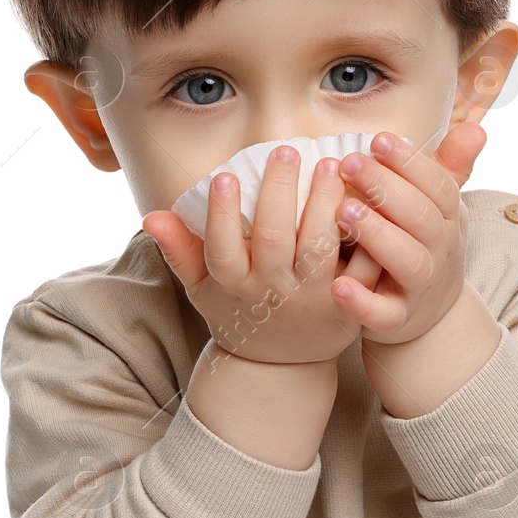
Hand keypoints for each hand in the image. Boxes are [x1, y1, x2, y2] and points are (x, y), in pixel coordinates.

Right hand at [142, 146, 385, 364]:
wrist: (282, 366)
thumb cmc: (239, 312)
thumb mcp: (202, 288)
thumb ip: (179, 251)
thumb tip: (151, 217)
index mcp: (234, 286)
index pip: (221, 249)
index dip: (222, 214)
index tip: (224, 176)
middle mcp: (273, 293)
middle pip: (274, 239)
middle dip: (279, 192)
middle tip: (285, 151)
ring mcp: (313, 299)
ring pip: (319, 247)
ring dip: (325, 203)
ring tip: (330, 165)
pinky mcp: (349, 304)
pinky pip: (361, 267)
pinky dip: (366, 236)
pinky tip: (366, 200)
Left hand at [331, 122, 488, 345]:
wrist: (432, 319)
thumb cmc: (424, 248)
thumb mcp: (441, 210)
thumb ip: (448, 169)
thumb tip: (475, 129)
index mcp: (449, 220)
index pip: (439, 186)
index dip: (410, 163)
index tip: (378, 140)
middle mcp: (440, 252)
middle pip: (422, 218)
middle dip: (387, 189)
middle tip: (350, 164)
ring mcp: (421, 288)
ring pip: (408, 261)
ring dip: (378, 235)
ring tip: (344, 211)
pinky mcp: (398, 320)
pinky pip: (383, 314)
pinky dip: (361, 302)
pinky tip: (337, 285)